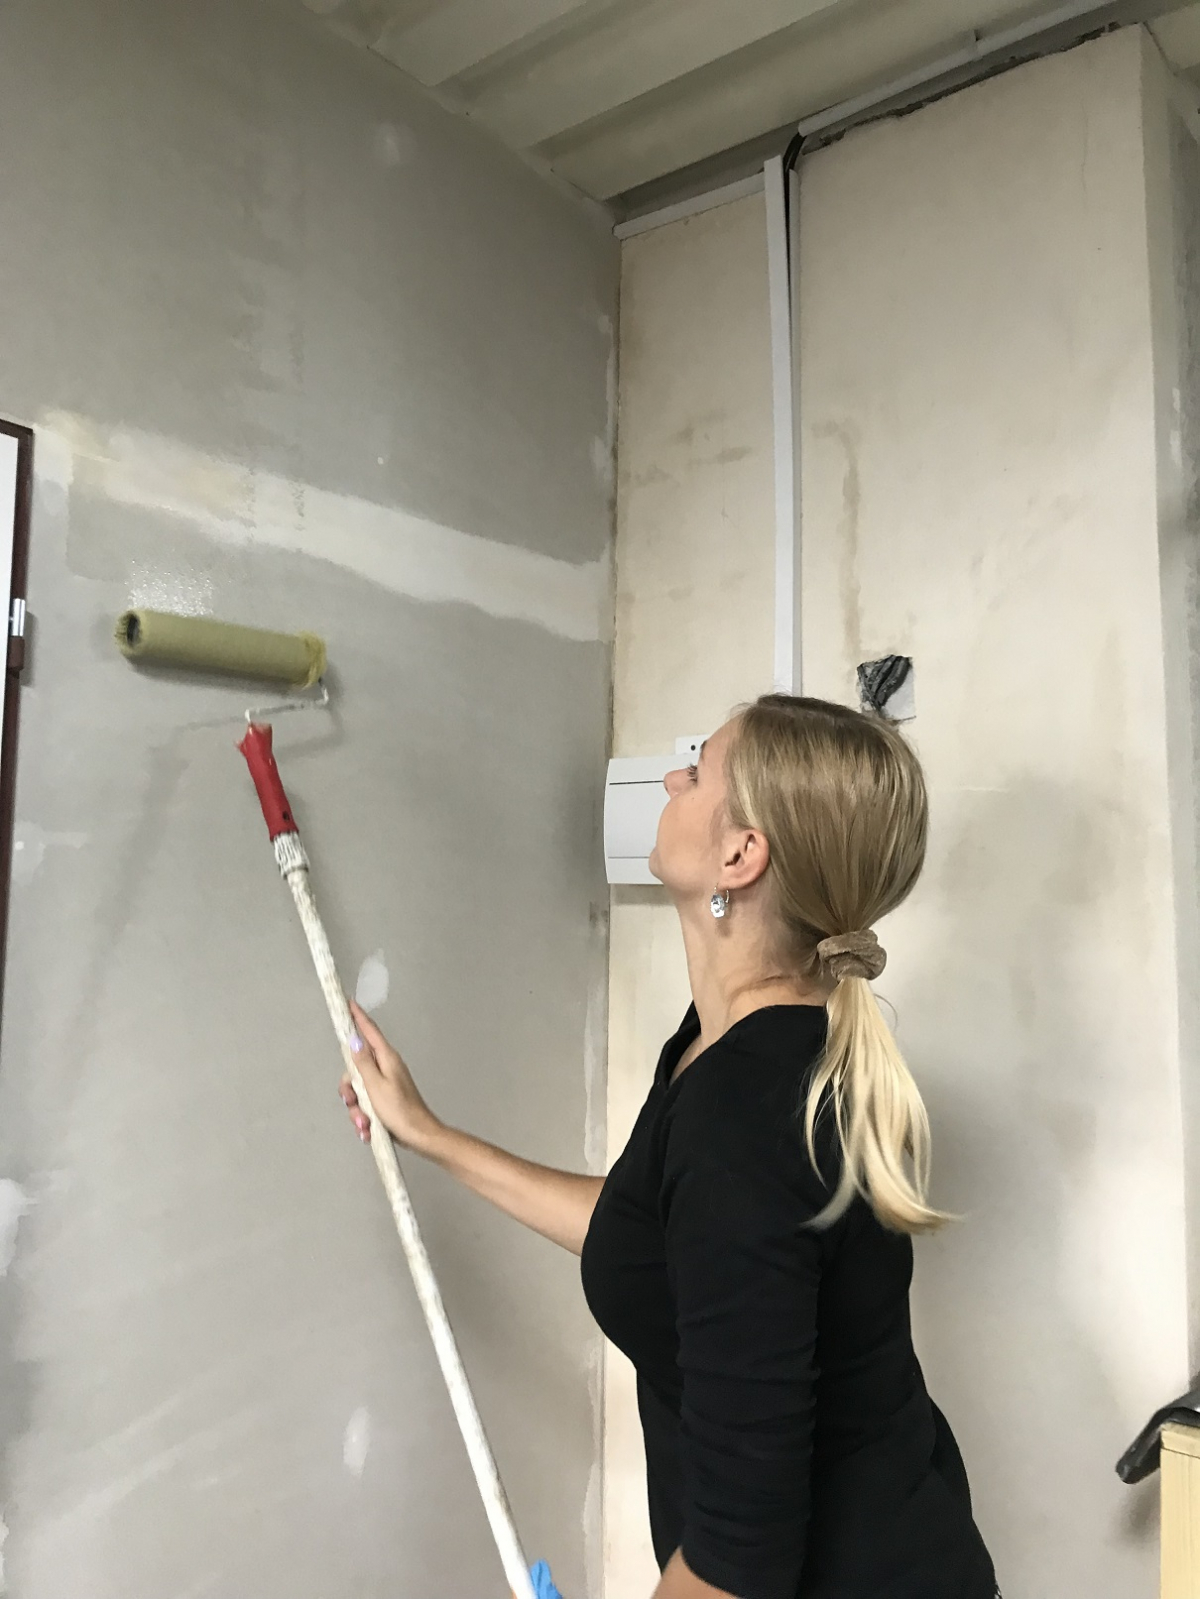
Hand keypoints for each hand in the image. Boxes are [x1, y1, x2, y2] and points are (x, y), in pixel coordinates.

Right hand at [339, 1001, 441, 1155]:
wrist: (419, 1137)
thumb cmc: (400, 1112)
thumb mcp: (375, 1086)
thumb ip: (362, 1063)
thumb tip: (354, 1040)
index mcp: (386, 1059)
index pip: (369, 1031)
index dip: (358, 1017)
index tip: (348, 1003)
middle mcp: (386, 1068)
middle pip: (355, 1068)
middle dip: (349, 1090)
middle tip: (353, 1103)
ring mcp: (385, 1084)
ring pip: (358, 1090)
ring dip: (357, 1110)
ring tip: (365, 1124)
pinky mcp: (384, 1100)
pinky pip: (366, 1104)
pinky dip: (364, 1118)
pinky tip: (369, 1130)